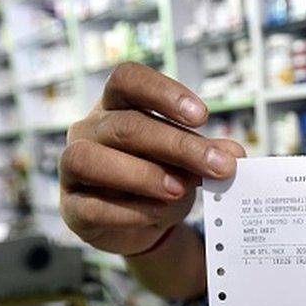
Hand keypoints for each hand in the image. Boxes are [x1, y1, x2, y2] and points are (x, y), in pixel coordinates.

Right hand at [61, 62, 245, 254]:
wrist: (143, 226)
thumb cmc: (163, 181)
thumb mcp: (189, 165)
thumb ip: (207, 155)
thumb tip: (233, 153)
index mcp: (115, 107)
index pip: (127, 79)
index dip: (163, 92)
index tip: (202, 116)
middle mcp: (88, 130)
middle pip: (125, 126)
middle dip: (177, 146)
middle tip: (219, 167)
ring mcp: (71, 169)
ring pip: (90, 160)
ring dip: (142, 174)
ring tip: (180, 190)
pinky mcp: (72, 208)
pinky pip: (92, 206)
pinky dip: (129, 211)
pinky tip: (159, 214)